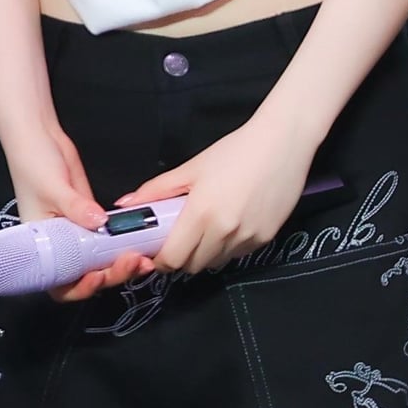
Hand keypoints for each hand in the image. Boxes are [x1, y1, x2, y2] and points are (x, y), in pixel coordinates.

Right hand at [7, 124, 154, 303]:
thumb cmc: (32, 164)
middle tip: (131, 262)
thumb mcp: (52, 187)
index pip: (59, 283)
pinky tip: (138, 241)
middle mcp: (59, 245)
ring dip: (120, 262)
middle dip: (110, 275)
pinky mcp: (90, 215)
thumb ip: (76, 207)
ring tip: (142, 259)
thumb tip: (100, 223)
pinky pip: (106, 237)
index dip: (79, 288)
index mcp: (41, 247)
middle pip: (85, 274)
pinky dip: (121, 242)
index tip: (98, 277)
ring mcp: (76, 231)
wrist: (40, 136)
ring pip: (99, 259)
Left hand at [115, 111, 316, 276]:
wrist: (283, 142)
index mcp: (201, 214)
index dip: (161, 259)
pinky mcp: (266, 239)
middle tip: (182, 235)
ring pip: (216, 262)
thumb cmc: (235, 150)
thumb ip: (158, 189)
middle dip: (182, 256)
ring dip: (206, 252)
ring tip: (209, 225)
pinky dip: (229, 246)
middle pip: (193, 266)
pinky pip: (238, 254)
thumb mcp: (193, 166)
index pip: (172, 259)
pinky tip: (233, 221)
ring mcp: (247, 238)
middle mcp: (224, 232)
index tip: (158, 249)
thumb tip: (125, 204)